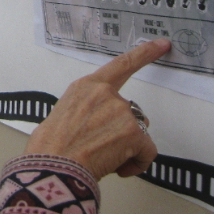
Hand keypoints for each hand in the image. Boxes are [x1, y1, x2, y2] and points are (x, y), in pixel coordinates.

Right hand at [23, 38, 171, 179]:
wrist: (54, 166)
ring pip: (140, 133)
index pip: (120, 65)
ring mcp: (121, 111)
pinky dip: (136, 163)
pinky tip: (118, 168)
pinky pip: (147, 151)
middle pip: (131, 112)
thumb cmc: (52, 148)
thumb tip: (98, 127)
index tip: (161, 45)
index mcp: (86, 86)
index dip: (144, 53)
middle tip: (101, 147)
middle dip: (123, 131)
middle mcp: (106, 94)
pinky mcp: (134, 132)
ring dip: (128, 147)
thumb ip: (87, 111)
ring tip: (104, 158)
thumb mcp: (63, 115)